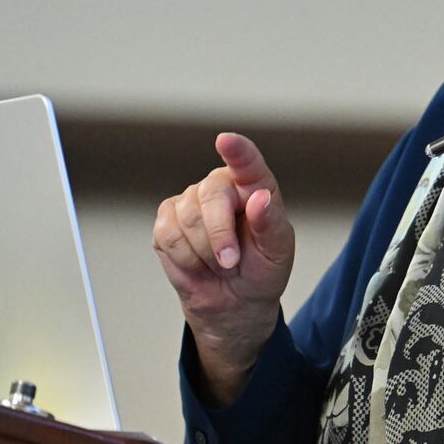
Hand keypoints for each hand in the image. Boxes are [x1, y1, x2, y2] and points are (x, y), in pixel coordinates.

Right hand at [153, 133, 294, 404]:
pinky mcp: (167, 220)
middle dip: (219, 235)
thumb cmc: (262, 270)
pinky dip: (185, 258)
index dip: (237, 152)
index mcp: (254, 186)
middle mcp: (221, 187)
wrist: (235, 302)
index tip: (226, 141)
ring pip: (187, 219)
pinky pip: (167, 235)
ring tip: (220, 262)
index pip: (247, 163)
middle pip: (210, 196)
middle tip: (231, 261)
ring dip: (204, 253)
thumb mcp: (277, 252)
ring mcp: (191, 201)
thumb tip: (260, 199)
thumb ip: (270, 224)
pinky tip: (198, 263)